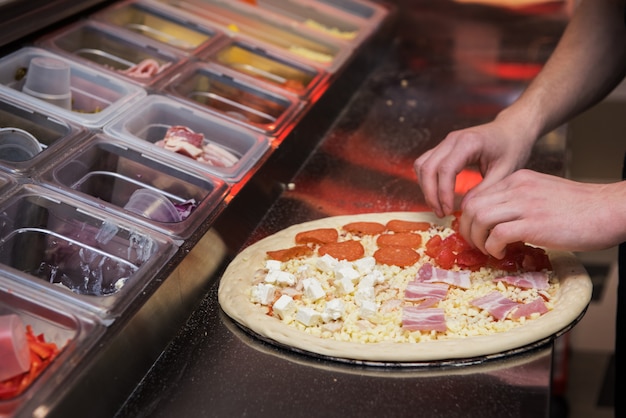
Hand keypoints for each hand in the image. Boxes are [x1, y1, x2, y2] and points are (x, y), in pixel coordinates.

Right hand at [414, 119, 532, 216]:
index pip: (445, 169)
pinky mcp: (443, 147)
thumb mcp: (505, 172)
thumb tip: (465, 208)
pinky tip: (438, 194)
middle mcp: (452, 139)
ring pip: (422, 165)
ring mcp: (445, 142)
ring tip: (438, 206)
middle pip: (427, 167)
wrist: (512, 130)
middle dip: (430, 193)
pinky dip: (427, 180)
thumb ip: (484, 190)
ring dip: (426, 188)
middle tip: (441, 213)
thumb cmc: (512, 148)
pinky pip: (426, 163)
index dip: (443, 193)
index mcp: (469, 143)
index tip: (449, 210)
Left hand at [460, 169, 625, 257]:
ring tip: (488, 250)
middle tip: (475, 245)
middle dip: (467, 230)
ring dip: (477, 240)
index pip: (476, 195)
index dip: (469, 217)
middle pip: (472, 206)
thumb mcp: (542, 195)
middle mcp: (518, 188)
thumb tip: (499, 224)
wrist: (610, 209)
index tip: (473, 232)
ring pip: (479, 218)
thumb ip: (519, 203)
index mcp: (518, 180)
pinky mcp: (535, 224)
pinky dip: (493, 247)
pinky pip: (497, 234)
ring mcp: (526, 204)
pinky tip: (502, 253)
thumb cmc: (580, 208)